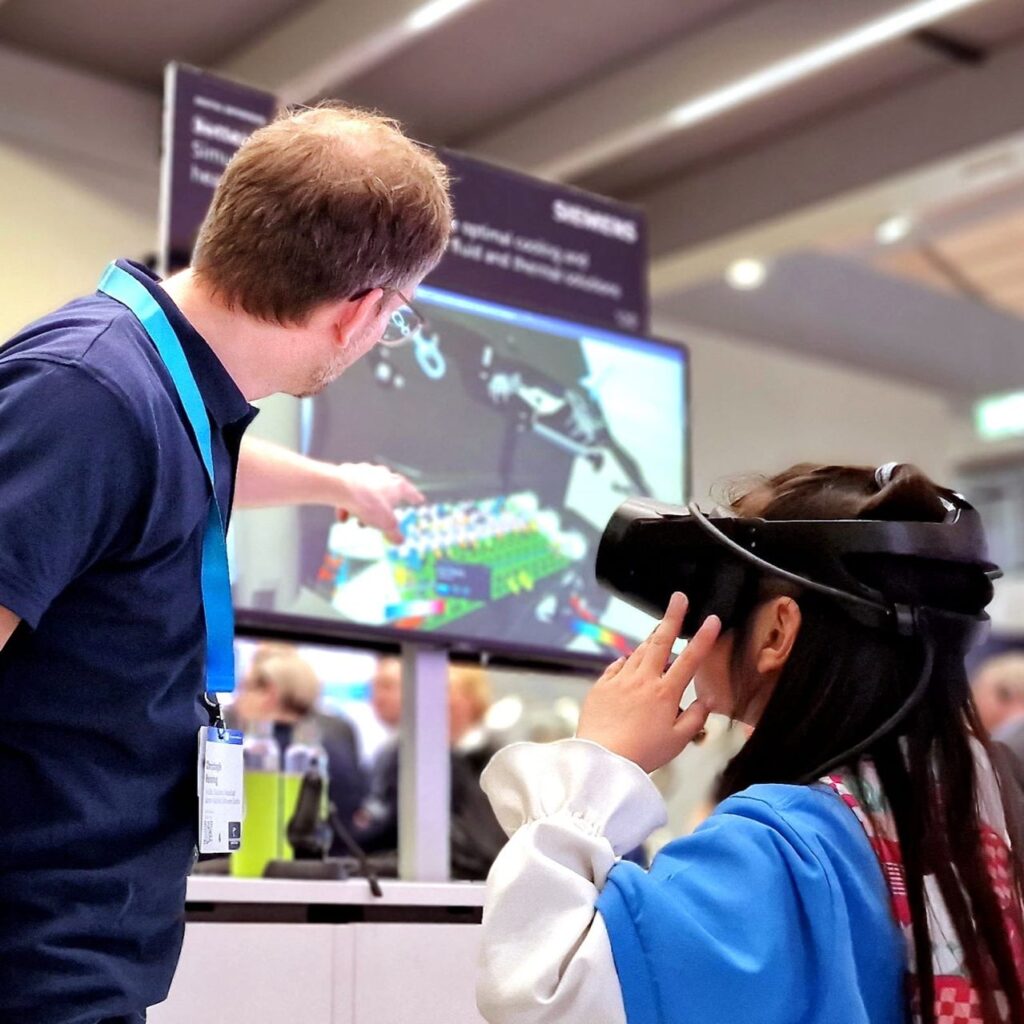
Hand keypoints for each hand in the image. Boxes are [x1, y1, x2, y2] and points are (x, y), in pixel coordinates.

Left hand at [332, 463, 424, 543]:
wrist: (342, 488)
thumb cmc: (369, 504)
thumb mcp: (386, 524)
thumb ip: (394, 534)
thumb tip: (400, 541)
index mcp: (398, 485)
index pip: (411, 493)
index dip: (416, 499)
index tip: (420, 500)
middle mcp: (384, 474)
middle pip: (387, 493)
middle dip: (382, 508)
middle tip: (379, 520)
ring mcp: (366, 471)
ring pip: (368, 492)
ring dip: (364, 507)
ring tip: (358, 521)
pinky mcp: (349, 472)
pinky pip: (351, 490)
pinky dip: (348, 503)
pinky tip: (342, 516)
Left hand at [576, 593, 720, 773]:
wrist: (602, 758)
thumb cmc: (642, 753)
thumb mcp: (678, 741)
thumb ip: (695, 717)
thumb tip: (705, 701)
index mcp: (665, 693)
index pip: (689, 659)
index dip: (703, 637)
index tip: (711, 620)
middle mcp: (643, 680)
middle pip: (660, 641)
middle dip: (673, 617)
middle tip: (678, 598)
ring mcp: (620, 680)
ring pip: (639, 651)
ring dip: (651, 638)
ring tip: (659, 630)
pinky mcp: (601, 686)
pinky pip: (617, 666)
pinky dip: (627, 661)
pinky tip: (630, 661)